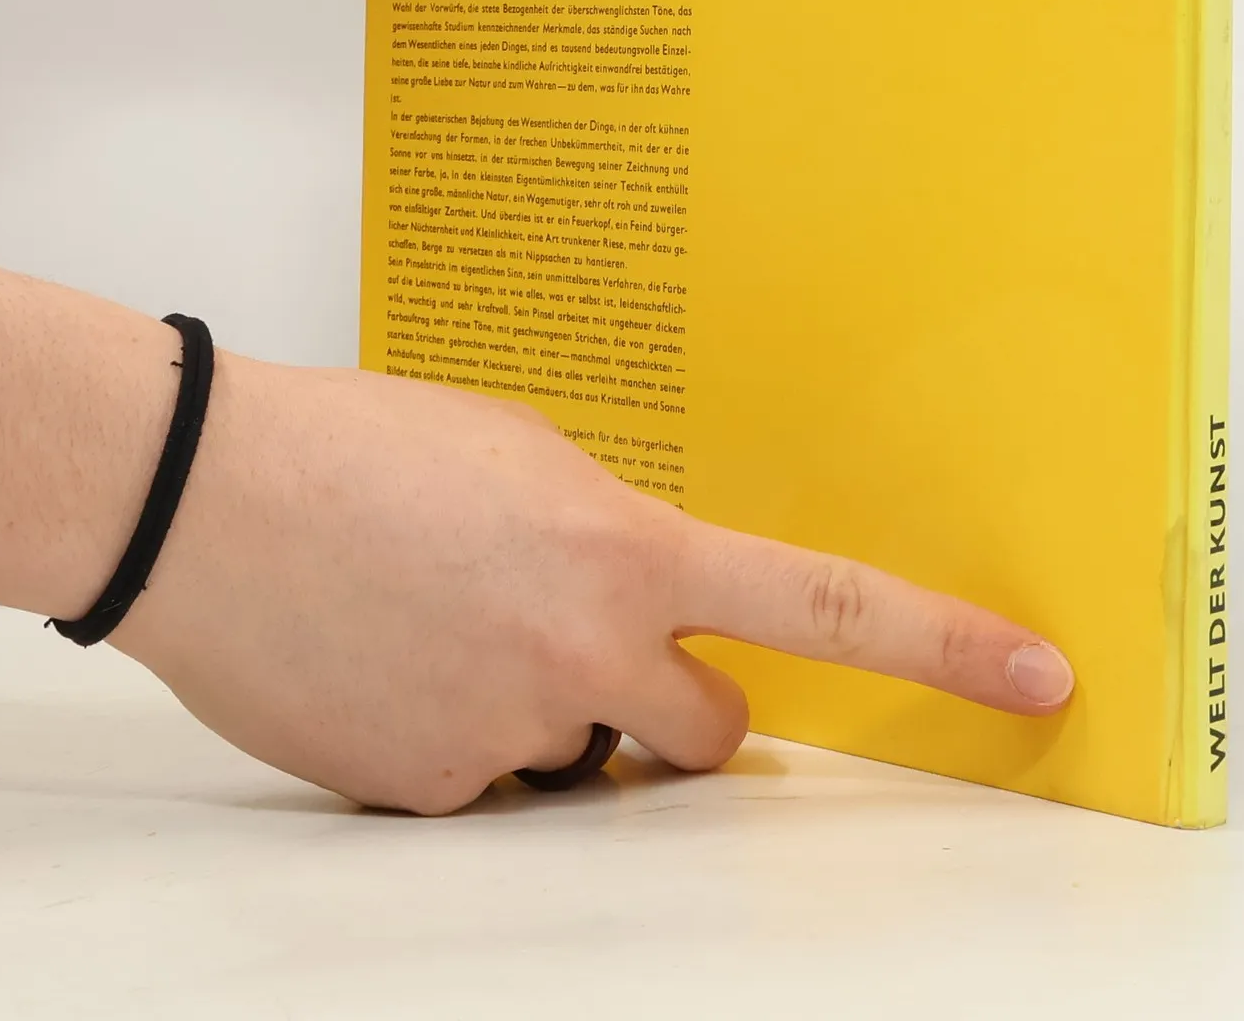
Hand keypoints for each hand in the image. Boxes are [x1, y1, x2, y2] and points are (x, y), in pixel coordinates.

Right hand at [114, 353, 1075, 814]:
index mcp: (626, 551)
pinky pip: (483, 787)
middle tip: (597, 648)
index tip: (1035, 677)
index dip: (942, 646)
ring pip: (581, 761)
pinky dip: (455, 740)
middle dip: (679, 712)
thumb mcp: (523, 451)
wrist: (208, 499)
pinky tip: (386, 665)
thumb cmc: (361, 446)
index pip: (821, 605)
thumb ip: (609, 528)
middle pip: (709, 738)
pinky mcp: (427, 795)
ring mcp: (507, 736)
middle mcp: (587, 654)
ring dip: (549, 717)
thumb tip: (645, 589)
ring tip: (444, 631)